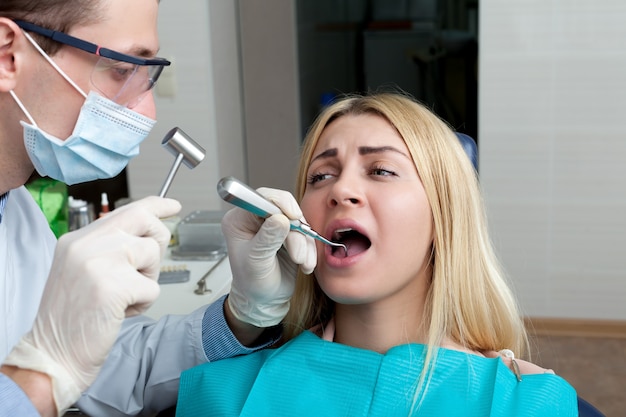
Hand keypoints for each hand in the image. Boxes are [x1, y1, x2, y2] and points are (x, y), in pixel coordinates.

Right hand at [3, 196, 180, 413]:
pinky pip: (152, 286)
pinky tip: (120, 312)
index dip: (156, 206)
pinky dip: (143, 303)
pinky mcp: (113, 285)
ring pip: (152, 254)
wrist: (53, 354)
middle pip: (144, 220)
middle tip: (146, 266)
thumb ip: (109, 249)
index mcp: (77, 239)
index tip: (172, 205)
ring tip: (123, 296)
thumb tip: (146, 236)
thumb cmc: (72, 318)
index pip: (126, 210)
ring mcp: (98, 262)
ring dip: (147, 279)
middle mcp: (86, 244)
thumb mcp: (83, 271)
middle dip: (158, 240)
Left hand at [222, 187, 315, 327]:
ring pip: (298, 221)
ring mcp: (274, 225)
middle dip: (295, 232)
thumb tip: (280, 218)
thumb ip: (267, 240)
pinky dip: (308, 249)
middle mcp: (256, 219)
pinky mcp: (289, 234)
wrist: (264, 301)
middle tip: (297, 255)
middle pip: (284, 208)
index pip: (261, 198)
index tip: (294, 217)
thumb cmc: (252, 283)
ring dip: (304, 244)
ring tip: (302, 264)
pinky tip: (305, 265)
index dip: (280, 204)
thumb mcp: (256, 262)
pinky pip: (305, 233)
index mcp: (240, 220)